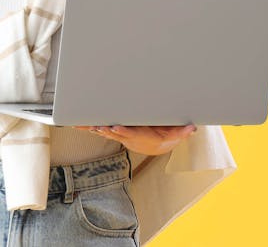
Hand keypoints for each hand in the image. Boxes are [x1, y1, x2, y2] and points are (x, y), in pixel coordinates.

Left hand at [74, 125, 196, 155]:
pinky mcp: (113, 130)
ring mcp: (118, 134)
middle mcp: (126, 135)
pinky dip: (87, 125)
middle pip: (112, 132)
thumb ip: (182, 131)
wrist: (155, 145)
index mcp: (139, 135)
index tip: (114, 127)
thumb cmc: (164, 136)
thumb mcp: (174, 134)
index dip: (122, 131)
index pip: (130, 133)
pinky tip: (75, 122)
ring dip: (90, 127)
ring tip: (77, 123)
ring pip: (102, 130)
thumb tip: (192, 128)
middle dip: (102, 129)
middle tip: (93, 125)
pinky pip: (98, 128)